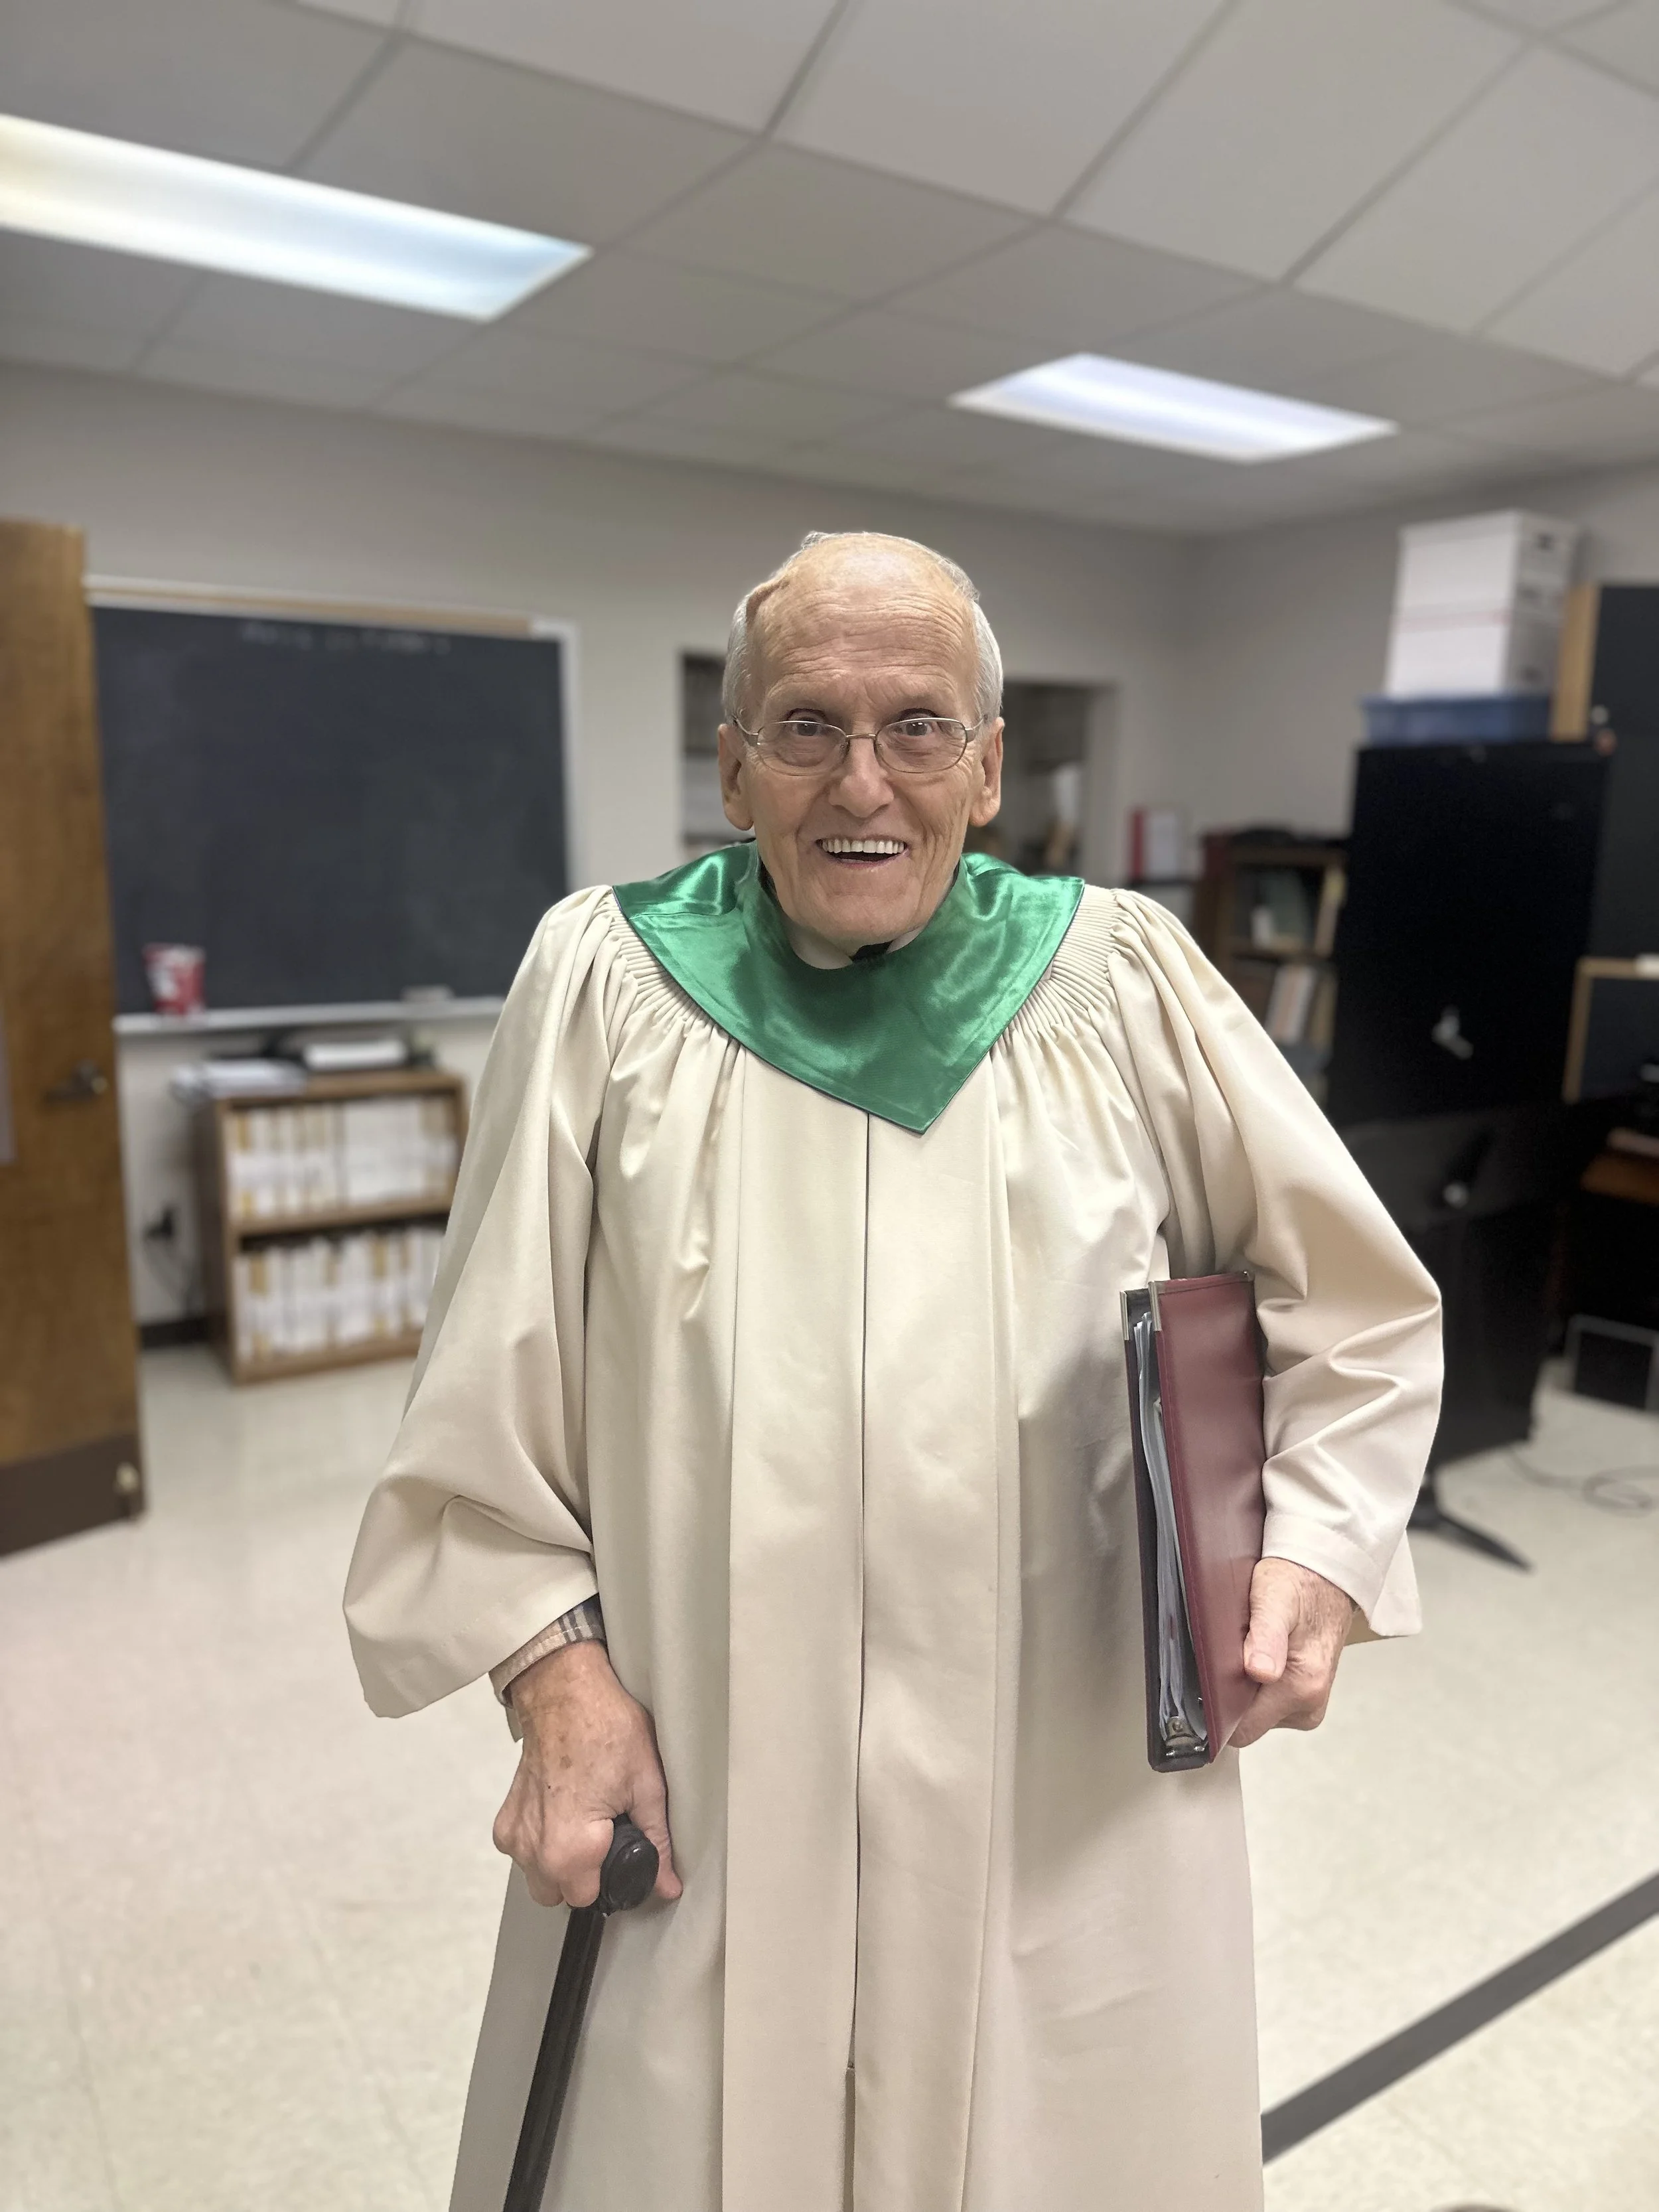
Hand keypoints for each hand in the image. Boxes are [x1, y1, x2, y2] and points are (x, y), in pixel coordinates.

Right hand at [492, 1640, 680, 1907]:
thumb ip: (658, 1842)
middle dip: (586, 1876)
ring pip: (540, 1876)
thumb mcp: (647, 1784)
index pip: (591, 1899)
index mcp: (569, 1847)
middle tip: (607, 1834)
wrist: (563, 1690)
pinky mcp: (505, 1819)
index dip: (613, 1879)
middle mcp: (533, 1848)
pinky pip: (524, 1853)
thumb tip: (667, 1884)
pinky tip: (565, 1811)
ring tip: (586, 1819)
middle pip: (562, 1895)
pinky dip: (543, 1843)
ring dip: (563, 1863)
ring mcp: (514, 1834)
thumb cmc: (604, 1726)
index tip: (623, 1851)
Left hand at [1231, 1558, 1354, 1748]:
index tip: (1211, 1678)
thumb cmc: (1300, 1583)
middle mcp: (1310, 1704)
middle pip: (1248, 1722)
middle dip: (1233, 1692)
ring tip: (1251, 1647)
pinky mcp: (1306, 1697)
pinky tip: (1261, 1654)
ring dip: (1246, 1686)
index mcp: (1303, 1687)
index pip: (1243, 1729)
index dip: (1219, 1707)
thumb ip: (1267, 1637)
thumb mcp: (1275, 1598)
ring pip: (1257, 1712)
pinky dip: (1258, 1682)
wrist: (1327, 1576)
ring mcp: (1309, 1704)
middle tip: (1236, 1650)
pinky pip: (1269, 1701)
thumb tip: (1260, 1671)